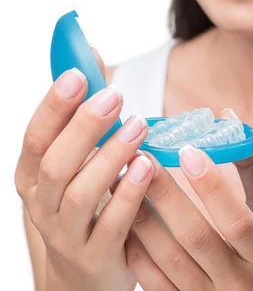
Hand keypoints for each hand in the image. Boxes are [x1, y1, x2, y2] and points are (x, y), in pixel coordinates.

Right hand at [14, 64, 153, 290]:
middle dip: (83, 126)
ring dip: (110, 155)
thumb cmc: (86, 208)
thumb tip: (91, 56)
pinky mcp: (95, 256)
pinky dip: (129, 192)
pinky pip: (112, 223)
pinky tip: (147, 165)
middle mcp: (42, 205)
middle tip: (114, 95)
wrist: (85, 277)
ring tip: (138, 125)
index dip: (54, 105)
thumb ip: (84, 118)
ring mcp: (66, 234)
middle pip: (56, 162)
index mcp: (33, 178)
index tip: (77, 73)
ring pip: (82, 192)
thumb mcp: (77, 166)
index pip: (35, 137)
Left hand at [122, 119, 252, 290]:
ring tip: (121, 180)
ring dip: (141, 217)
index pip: (236, 220)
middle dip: (164, 194)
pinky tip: (124, 217)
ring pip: (166, 258)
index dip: (212, 186)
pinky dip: (135, 246)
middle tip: (140, 157)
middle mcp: (238, 280)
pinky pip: (151, 279)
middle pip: (194, 236)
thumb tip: (227, 116)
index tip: (187, 149)